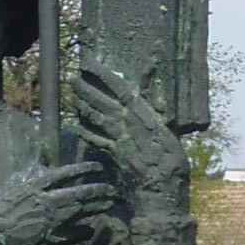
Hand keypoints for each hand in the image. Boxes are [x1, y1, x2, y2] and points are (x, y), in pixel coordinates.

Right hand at [0, 160, 119, 244]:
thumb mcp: (14, 181)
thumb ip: (32, 166)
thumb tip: (42, 147)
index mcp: (39, 185)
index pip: (68, 173)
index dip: (86, 169)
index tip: (99, 168)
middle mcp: (50, 200)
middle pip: (81, 193)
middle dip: (99, 190)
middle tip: (112, 190)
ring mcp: (52, 220)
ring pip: (81, 212)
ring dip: (97, 207)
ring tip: (109, 204)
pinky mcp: (51, 238)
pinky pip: (73, 235)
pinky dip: (83, 232)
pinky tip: (90, 230)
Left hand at [72, 61, 187, 194]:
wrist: (163, 181)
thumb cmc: (171, 149)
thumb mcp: (166, 118)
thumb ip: (154, 93)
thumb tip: (151, 69)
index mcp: (139, 110)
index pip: (116, 85)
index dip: (100, 73)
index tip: (88, 64)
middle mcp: (125, 120)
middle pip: (98, 99)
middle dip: (84, 87)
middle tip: (73, 79)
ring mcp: (116, 136)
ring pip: (93, 116)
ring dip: (81, 105)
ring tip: (73, 96)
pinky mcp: (112, 152)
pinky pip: (94, 138)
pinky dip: (86, 129)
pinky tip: (79, 124)